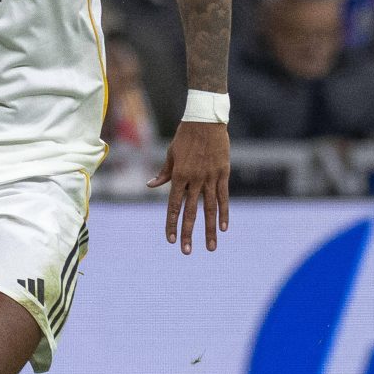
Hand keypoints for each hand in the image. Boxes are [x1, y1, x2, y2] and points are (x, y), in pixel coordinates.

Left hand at [148, 120, 229, 253]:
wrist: (205, 121)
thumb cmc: (184, 137)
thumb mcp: (170, 154)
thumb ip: (163, 173)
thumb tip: (150, 185)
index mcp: (178, 176)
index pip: (173, 206)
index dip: (171, 224)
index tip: (170, 240)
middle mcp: (194, 180)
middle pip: (190, 212)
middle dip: (188, 233)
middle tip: (187, 251)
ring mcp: (210, 178)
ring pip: (209, 209)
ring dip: (209, 229)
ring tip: (210, 247)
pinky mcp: (223, 174)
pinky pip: (223, 197)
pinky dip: (224, 213)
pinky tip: (223, 228)